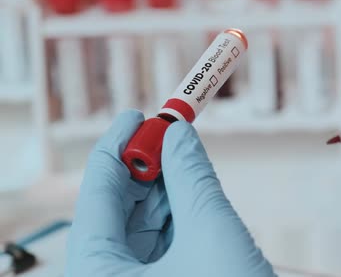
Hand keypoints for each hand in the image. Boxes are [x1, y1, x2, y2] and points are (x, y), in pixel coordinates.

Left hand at [65, 110, 274, 275]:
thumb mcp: (211, 234)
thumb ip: (192, 177)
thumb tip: (179, 132)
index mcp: (96, 273)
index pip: (97, 195)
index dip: (117, 147)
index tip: (136, 113)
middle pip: (116, 210)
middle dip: (146, 168)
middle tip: (172, 132)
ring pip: (138, 228)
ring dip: (163, 190)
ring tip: (185, 158)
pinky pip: (156, 247)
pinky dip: (174, 217)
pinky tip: (189, 191)